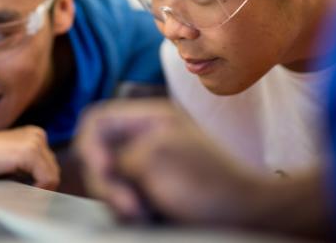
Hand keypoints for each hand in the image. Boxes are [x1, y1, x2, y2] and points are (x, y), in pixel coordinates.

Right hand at [0, 125, 59, 189]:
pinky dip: (39, 189)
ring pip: (53, 175)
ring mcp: (35, 142)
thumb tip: (49, 186)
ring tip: (24, 193)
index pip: (50, 164)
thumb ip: (32, 167)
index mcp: (36, 135)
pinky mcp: (30, 152)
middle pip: (54, 169)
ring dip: (41, 188)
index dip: (43, 182)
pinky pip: (47, 178)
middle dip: (43, 185)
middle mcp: (38, 135)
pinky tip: (24, 191)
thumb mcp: (15, 161)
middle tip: (28, 195)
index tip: (30, 191)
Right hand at [76, 98, 258, 224]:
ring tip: (139, 213)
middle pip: (99, 154)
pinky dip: (127, 207)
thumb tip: (99, 166)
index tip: (102, 171)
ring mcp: (150, 164)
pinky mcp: (153, 189)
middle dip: (105, 180)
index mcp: (150, 119)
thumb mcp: (154, 160)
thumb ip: (117, 157)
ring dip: (116, 197)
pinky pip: (124, 195)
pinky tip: (143, 216)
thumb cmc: (206, 184)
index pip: (98, 120)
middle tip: (128, 204)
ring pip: (110, 179)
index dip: (89, 146)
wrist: (246, 214)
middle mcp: (148, 137)